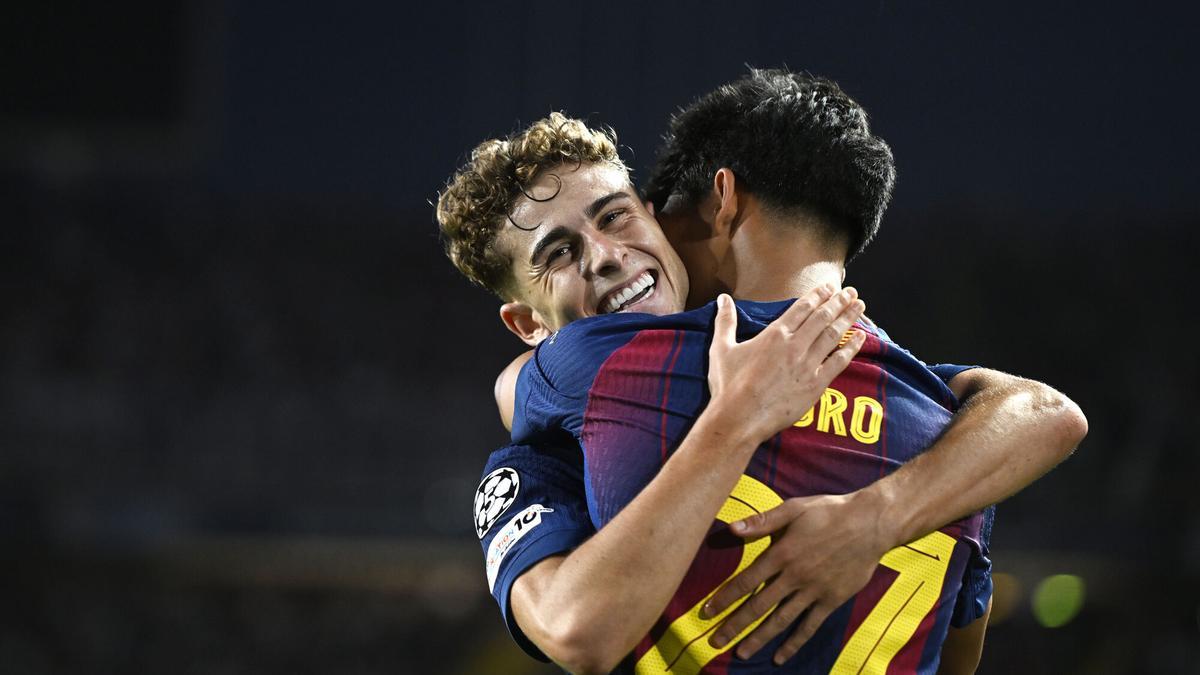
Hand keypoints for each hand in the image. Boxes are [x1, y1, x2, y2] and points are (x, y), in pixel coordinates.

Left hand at [703, 489, 891, 664]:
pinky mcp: (831, 600)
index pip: (745, 581)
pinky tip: (780, 657)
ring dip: (759, 638)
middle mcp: (794, 576)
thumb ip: (762, 521)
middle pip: (758, 606)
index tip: (706, 612)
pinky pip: (809, 626)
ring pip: (781, 620)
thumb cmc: (828, 512)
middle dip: (734, 625)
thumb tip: (731, 528)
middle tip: (715, 641)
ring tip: (741, 653)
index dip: (724, 598)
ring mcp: (813, 591)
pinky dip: (794, 642)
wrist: (871, 524)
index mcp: (782, 554)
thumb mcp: (794, 508)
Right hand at [706, 285, 866, 442]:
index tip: (829, 287)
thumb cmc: (728, 384)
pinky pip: (838, 362)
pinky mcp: (816, 384)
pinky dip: (851, 348)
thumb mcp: (721, 348)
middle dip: (838, 302)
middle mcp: (794, 345)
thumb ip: (725, 321)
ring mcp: (807, 364)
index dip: (818, 295)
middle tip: (852, 292)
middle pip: (822, 317)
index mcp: (774, 334)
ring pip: (833, 335)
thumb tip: (722, 298)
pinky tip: (860, 337)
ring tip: (860, 305)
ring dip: (848, 318)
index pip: (802, 308)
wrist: (740, 417)